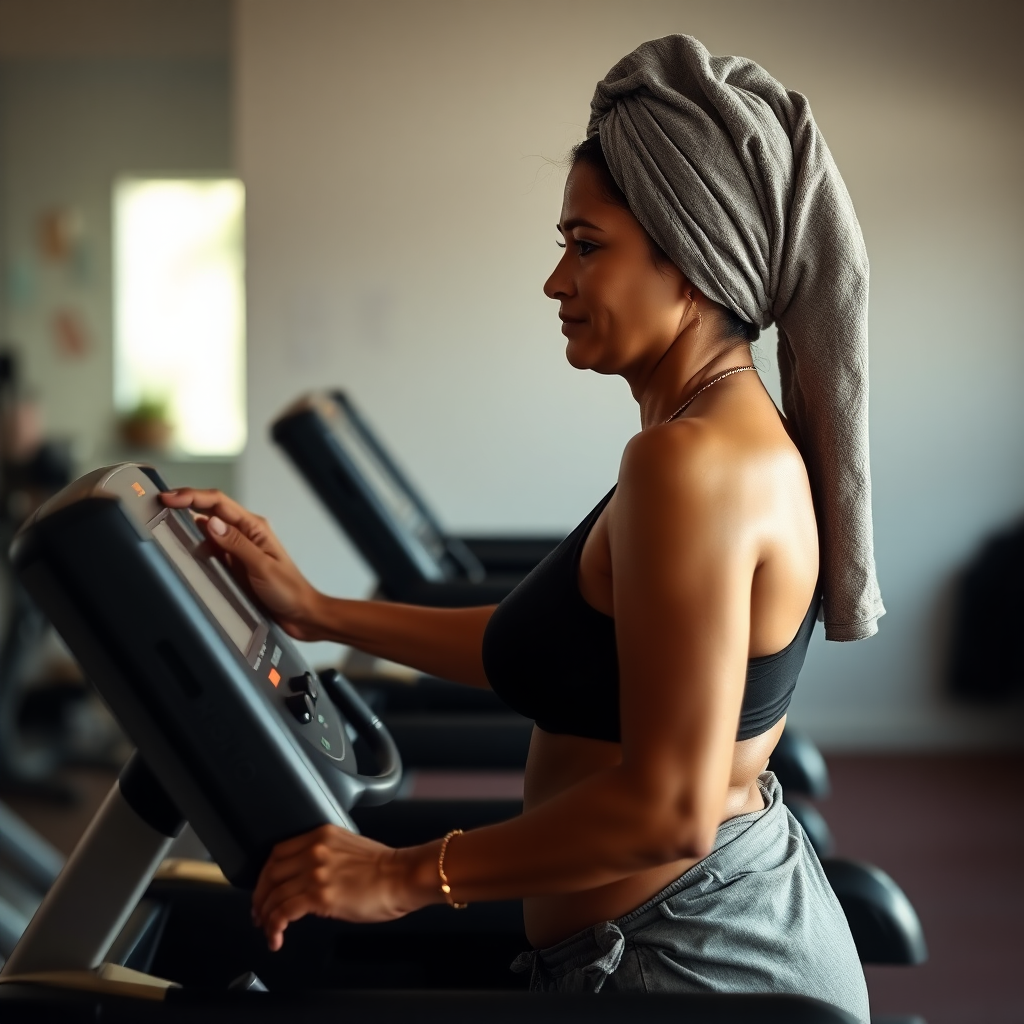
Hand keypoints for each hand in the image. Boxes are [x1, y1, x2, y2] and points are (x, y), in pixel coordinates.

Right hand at [160, 488, 324, 640]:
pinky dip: (198, 546)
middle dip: (186, 503)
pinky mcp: (236, 564)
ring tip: (168, 522)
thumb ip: (236, 544)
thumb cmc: (290, 590)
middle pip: (211, 510)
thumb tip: (210, 522)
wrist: (302, 613)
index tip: (169, 497)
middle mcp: (246, 534)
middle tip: (161, 504)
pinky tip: (188, 550)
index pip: (219, 502)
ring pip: (209, 528)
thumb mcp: (261, 566)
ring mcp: (240, 548)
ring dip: (190, 524)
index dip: (192, 496)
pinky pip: (212, 549)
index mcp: (255, 527)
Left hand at [251, 825, 432, 949]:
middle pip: (270, 873)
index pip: (277, 852)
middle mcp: (314, 849)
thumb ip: (324, 855)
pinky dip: (274, 927)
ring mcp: (316, 872)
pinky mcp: (320, 896)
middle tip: (259, 913)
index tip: (264, 889)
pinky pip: (283, 912)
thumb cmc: (385, 868)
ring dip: (266, 916)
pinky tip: (277, 938)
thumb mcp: (348, 848)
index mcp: (321, 834)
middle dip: (260, 897)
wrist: (403, 876)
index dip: (265, 875)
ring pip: (273, 895)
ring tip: (268, 930)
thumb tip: (306, 878)